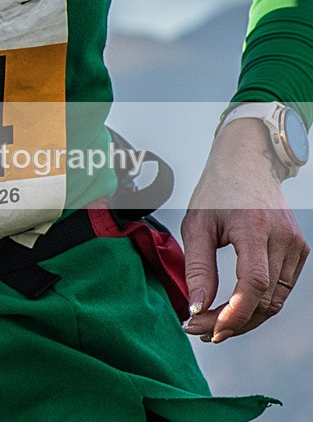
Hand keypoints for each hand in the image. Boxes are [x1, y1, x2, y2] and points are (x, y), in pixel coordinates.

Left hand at [181, 118, 308, 342]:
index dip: (233, 314)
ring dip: (244, 319)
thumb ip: (198, 268)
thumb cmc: (217, 192)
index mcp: (254, 228)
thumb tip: (197, 308)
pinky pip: (280, 290)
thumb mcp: (196, 225)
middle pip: (264, 300)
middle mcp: (282, 239)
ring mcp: (296, 246)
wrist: (248, 165)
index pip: (252, 284)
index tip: (207, 329)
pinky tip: (231, 309)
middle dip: (231, 323)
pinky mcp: (300, 251)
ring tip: (210, 324)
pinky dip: (257, 305)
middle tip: (198, 330)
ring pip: (275, 301)